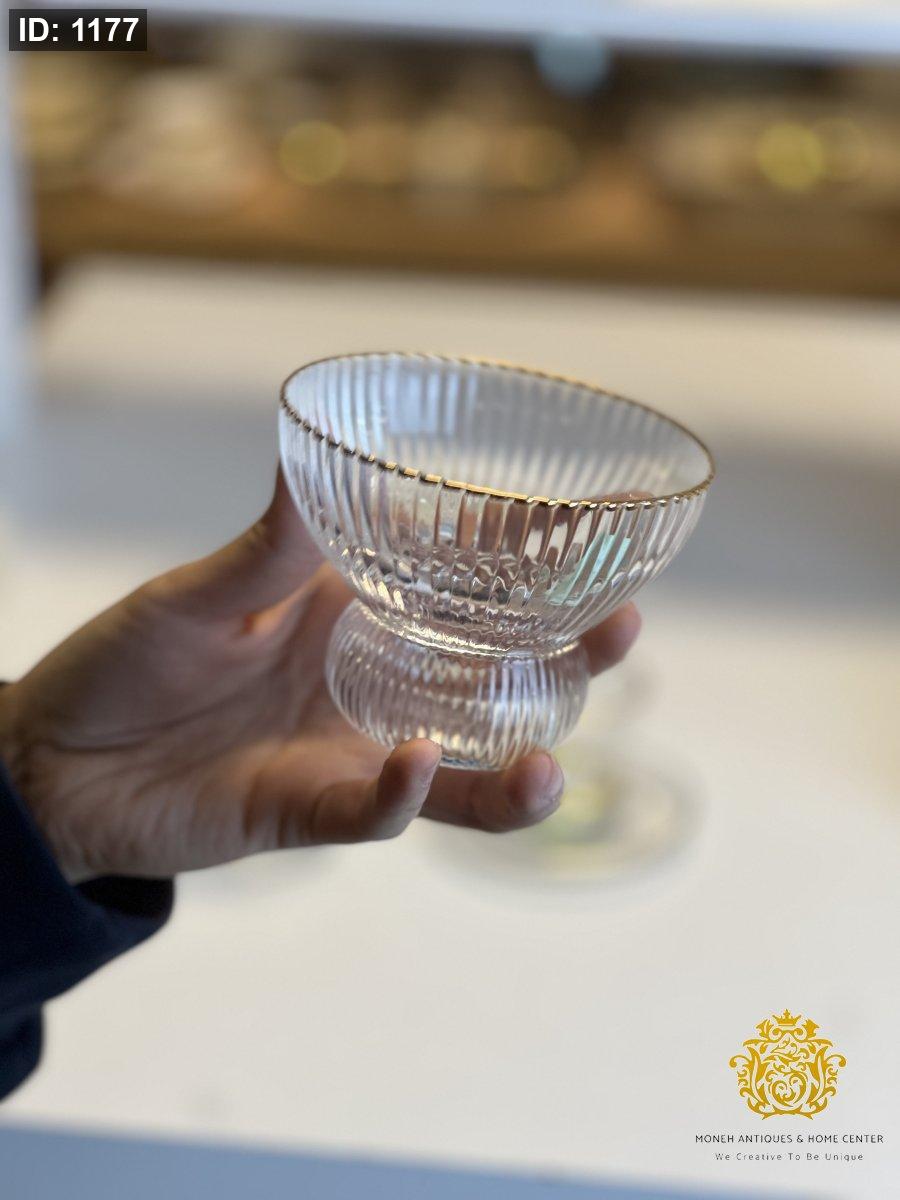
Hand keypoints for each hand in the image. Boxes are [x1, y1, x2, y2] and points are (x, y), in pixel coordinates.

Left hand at [0, 471, 640, 881]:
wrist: (56, 763)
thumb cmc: (127, 664)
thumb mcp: (202, 593)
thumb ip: (270, 545)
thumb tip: (308, 451)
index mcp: (355, 612)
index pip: (462, 586)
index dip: (528, 560)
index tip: (593, 524)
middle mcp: (374, 681)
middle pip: (493, 677)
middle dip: (564, 660)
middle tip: (620, 628)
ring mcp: (352, 750)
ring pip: (462, 767)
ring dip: (516, 768)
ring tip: (548, 761)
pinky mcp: (314, 809)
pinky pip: (378, 814)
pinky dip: (404, 793)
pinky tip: (414, 758)